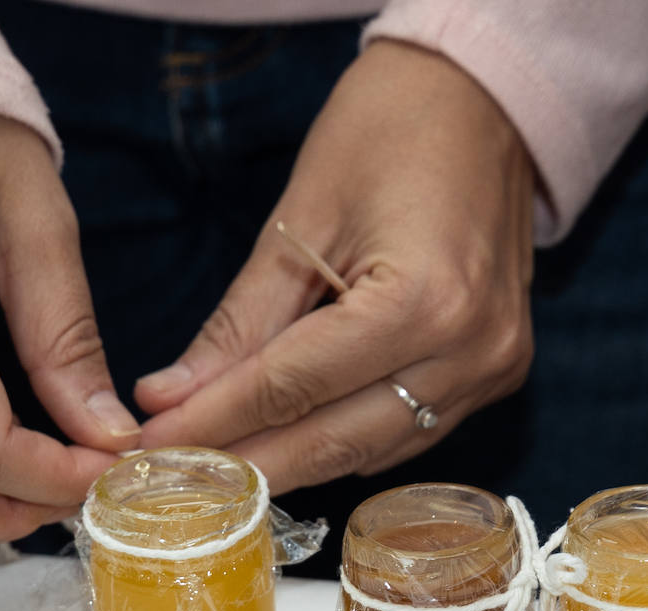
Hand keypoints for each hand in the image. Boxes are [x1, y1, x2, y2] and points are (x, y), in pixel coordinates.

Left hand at [136, 40, 534, 492]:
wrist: (486, 98)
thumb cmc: (389, 129)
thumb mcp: (300, 218)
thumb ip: (241, 322)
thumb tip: (171, 397)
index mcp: (423, 302)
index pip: (293, 387)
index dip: (215, 421)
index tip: (149, 444)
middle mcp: (471, 351)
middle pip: (338, 438)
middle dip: (249, 461)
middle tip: (174, 474)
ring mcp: (494, 367)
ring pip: (374, 448)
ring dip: (294, 460)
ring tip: (221, 462)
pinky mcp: (499, 372)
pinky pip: (410, 431)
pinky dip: (346, 439)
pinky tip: (292, 437)